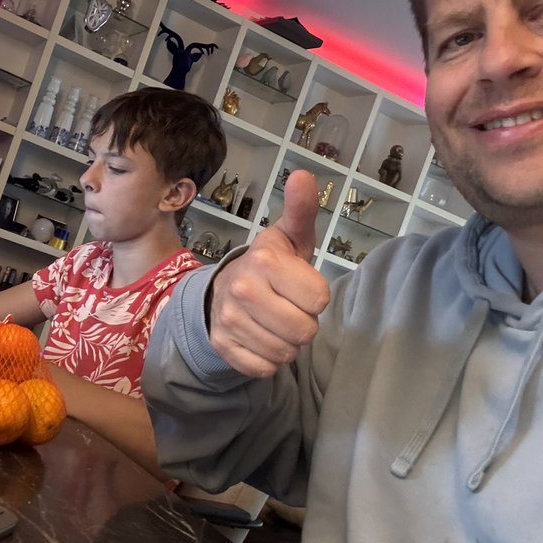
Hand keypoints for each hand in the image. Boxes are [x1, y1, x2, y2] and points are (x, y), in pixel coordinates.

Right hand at [208, 170, 329, 376]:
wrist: (223, 290)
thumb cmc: (270, 265)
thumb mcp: (289, 236)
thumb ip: (302, 209)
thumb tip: (303, 174)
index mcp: (264, 262)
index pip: (319, 300)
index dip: (315, 296)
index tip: (299, 286)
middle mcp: (243, 290)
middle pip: (304, 332)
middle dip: (303, 323)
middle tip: (289, 307)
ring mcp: (229, 321)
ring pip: (285, 354)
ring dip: (286, 343)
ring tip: (275, 321)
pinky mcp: (223, 347)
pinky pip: (263, 369)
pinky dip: (267, 359)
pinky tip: (260, 338)